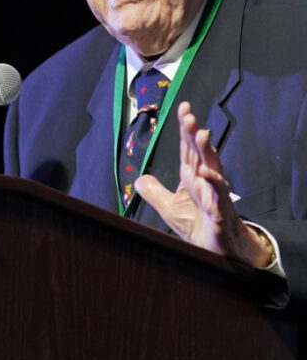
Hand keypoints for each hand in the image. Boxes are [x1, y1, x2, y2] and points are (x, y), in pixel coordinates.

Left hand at [133, 101, 273, 267]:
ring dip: (207, 151)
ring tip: (200, 134)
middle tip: (189, 115)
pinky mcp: (221, 213)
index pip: (188, 149)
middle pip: (200, 153)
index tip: (184, 107)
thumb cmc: (199, 227)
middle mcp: (205, 181)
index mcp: (193, 178)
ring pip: (213, 168)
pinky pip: (218, 195)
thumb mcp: (169, 208)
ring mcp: (215, 195)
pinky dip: (214, 183)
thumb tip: (139, 179)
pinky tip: (206, 172)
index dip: (185, 129)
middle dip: (194, 133)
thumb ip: (155, 192)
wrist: (219, 252)